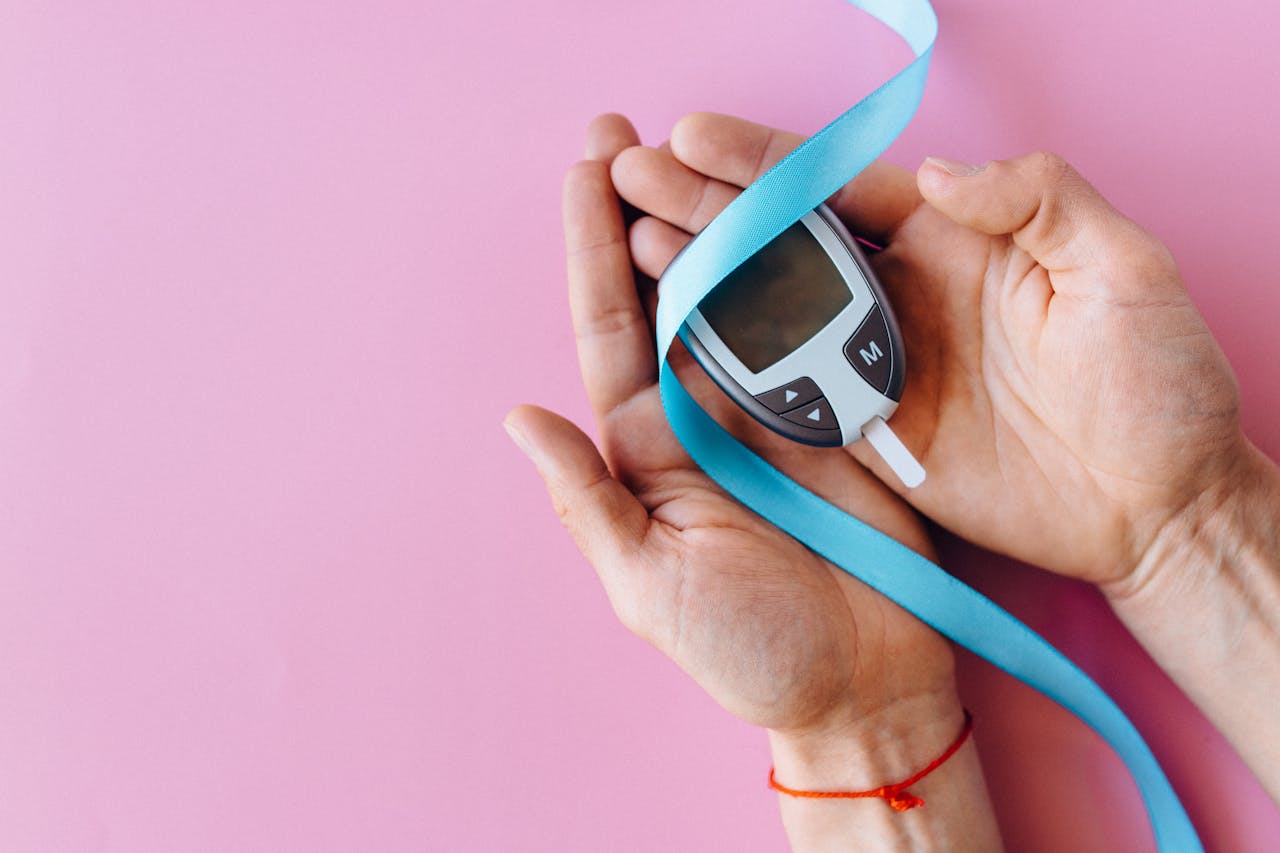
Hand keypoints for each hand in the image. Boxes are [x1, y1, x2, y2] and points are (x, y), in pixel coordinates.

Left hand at [504, 114, 958, 740]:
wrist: (864, 688)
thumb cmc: (748, 653)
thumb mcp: (648, 585)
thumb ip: (589, 500)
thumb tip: (519, 417)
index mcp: (650, 446)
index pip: (612, 329)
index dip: (595, 250)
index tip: (582, 173)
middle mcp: (706, 412)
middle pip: (670, 290)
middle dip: (645, 207)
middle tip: (626, 129)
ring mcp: (778, 404)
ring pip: (741, 290)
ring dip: (718, 217)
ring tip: (695, 144)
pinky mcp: (844, 409)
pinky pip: (819, 321)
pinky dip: (801, 263)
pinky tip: (785, 207)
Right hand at [610, 112, 1248, 590]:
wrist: (1155, 505)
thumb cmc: (1157, 385)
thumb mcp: (1122, 269)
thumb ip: (1038, 201)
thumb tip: (933, 174)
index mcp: (953, 240)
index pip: (838, 187)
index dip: (763, 162)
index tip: (693, 136)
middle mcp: (901, 294)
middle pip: (783, 238)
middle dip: (705, 202)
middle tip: (629, 172)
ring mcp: (879, 362)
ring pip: (770, 307)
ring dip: (701, 272)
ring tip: (631, 238)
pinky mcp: (869, 429)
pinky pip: (786, 386)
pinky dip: (730, 361)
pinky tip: (675, 333)